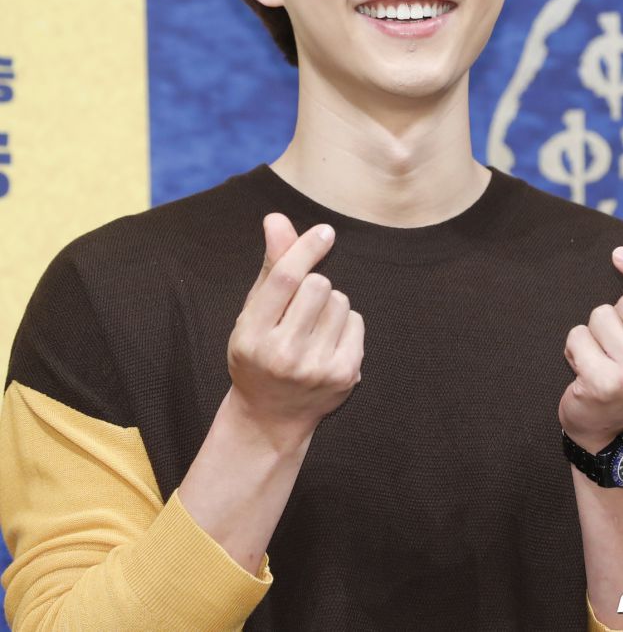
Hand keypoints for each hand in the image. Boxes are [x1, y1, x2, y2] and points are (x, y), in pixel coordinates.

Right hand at [226, 213, 364, 449]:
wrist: (270, 418)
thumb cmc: (259, 353)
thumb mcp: (253, 314)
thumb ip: (270, 266)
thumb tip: (276, 218)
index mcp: (252, 336)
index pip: (284, 279)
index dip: (306, 249)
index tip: (325, 231)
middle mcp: (283, 355)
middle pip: (318, 285)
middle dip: (314, 285)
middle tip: (301, 309)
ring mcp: (316, 369)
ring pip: (341, 301)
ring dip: (330, 305)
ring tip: (312, 329)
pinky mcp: (344, 376)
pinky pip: (356, 321)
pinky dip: (345, 324)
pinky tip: (327, 344)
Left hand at [558, 240, 622, 454]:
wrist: (611, 434)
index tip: (620, 254)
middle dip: (616, 317)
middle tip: (619, 349)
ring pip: (600, 317)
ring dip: (593, 333)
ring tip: (602, 360)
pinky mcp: (605, 384)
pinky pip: (578, 335)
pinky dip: (574, 347)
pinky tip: (584, 371)